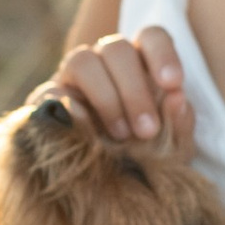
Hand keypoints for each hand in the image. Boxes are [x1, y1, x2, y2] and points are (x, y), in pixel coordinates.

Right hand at [46, 23, 193, 151]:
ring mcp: (73, 77)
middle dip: (134, 89)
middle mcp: (106, 62)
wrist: (100, 186)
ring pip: (82, 60)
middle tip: (147, 131)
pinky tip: (89, 136)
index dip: (162, 54)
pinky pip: (51, 92)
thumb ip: (178, 125)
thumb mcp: (170, 150)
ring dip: (105, 97)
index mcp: (141, 63)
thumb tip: (178, 99)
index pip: (151, 37)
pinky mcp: (46, 99)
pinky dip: (72, 111)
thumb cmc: (143, 158)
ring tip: (121, 136)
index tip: (173, 84)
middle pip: (116, 48)